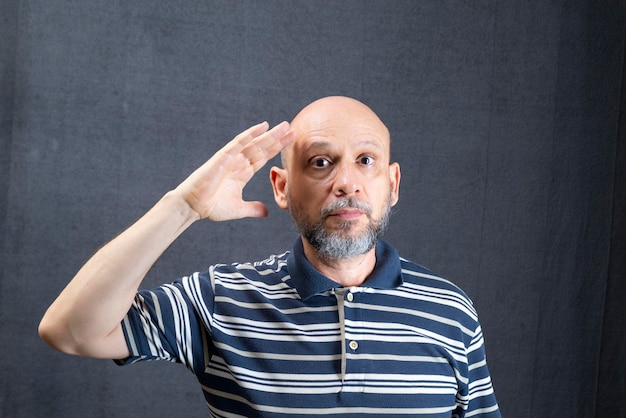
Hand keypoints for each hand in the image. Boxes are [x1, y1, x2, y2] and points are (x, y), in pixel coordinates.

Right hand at [175, 121, 295, 220]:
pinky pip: (239, 143)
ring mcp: (231, 158)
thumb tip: (266, 211)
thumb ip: (253, 208)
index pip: (264, 158)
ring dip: (270, 135)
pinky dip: (251, 134)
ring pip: (255, 143)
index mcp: (243, 173)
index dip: (277, 150)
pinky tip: (263, 126)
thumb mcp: (238, 209)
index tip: (291, 143)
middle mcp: (239, 163)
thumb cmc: (211, 207)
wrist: (193, 207)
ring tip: (285, 126)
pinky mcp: (223, 157)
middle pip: (263, 148)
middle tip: (294, 129)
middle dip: (278, 139)